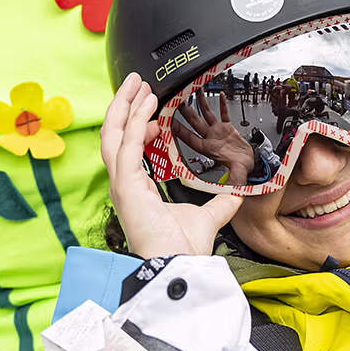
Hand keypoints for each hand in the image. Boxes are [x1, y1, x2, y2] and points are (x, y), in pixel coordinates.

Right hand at [101, 73, 241, 257]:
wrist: (180, 266)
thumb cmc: (184, 249)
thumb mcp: (207, 216)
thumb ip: (219, 202)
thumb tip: (236, 192)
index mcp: (138, 191)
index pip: (129, 150)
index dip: (139, 128)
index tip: (155, 116)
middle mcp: (125, 185)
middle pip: (114, 136)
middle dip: (124, 107)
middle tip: (136, 85)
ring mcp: (122, 184)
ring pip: (113, 134)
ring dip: (124, 106)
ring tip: (136, 85)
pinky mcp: (126, 185)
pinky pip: (127, 144)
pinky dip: (135, 120)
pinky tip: (146, 103)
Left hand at [173, 92, 256, 185]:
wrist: (251, 167)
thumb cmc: (241, 171)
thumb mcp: (236, 178)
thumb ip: (235, 181)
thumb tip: (232, 190)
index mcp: (209, 150)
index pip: (190, 138)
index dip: (179, 130)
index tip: (169, 120)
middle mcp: (211, 139)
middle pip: (195, 122)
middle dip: (186, 110)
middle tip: (178, 98)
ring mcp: (218, 132)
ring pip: (207, 114)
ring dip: (201, 102)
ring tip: (196, 91)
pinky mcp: (228, 128)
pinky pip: (224, 113)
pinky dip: (222, 104)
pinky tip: (219, 95)